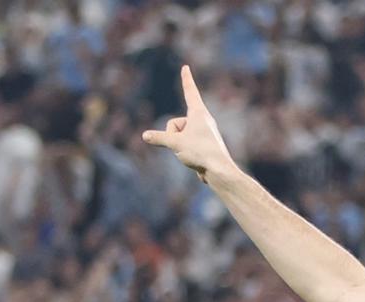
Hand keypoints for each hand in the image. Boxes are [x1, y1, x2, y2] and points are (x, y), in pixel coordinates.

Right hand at [141, 65, 236, 181]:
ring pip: (180, 135)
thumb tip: (145, 136)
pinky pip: (187, 144)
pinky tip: (195, 160)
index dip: (186, 79)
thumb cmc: (200, 152)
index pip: (189, 91)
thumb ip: (159, 138)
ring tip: (192, 154)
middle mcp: (203, 120)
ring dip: (180, 145)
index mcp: (199, 113)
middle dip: (173, 135)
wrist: (219, 171)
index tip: (186, 67)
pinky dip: (186, 151)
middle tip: (186, 146)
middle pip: (175, 122)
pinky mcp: (205, 144)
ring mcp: (204, 132)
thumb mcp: (175, 143)